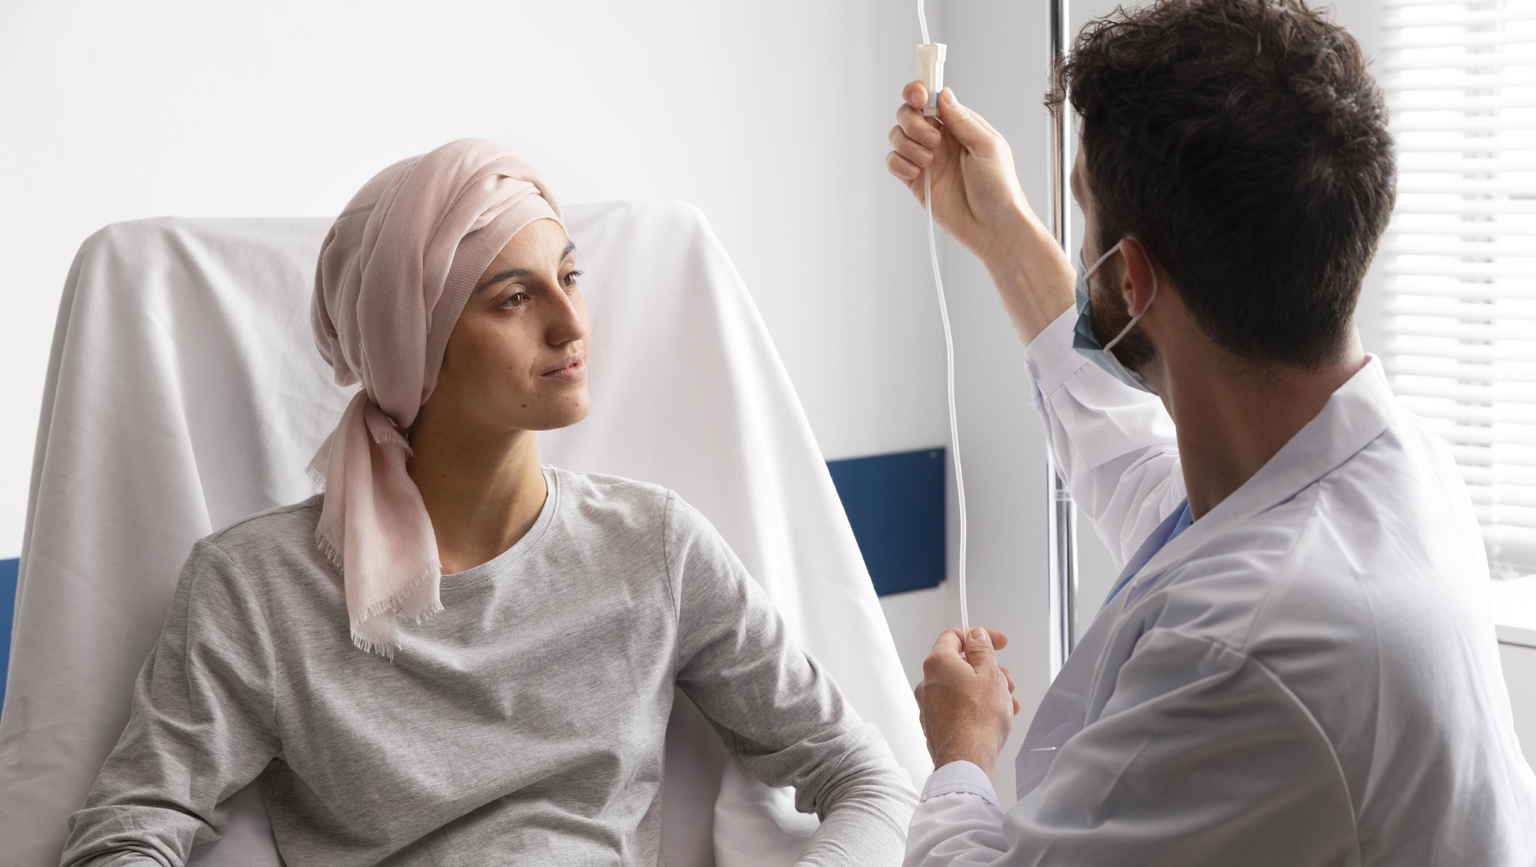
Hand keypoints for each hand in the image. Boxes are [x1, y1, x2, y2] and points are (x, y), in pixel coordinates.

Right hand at [886, 83, 1076, 340]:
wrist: (992, 226)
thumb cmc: (999, 188)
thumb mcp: (988, 145)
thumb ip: (962, 119)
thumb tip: (943, 95)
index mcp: (959, 125)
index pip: (931, 98)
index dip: (919, 91)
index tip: (918, 96)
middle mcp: (940, 139)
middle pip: (908, 113)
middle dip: (912, 121)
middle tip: (933, 139)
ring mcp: (926, 159)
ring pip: (898, 136)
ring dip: (908, 144)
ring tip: (928, 160)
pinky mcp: (915, 180)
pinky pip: (894, 162)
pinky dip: (899, 163)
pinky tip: (916, 172)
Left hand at [913, 626, 1020, 778]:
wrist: (966, 760)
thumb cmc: (978, 719)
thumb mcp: (990, 674)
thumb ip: (982, 650)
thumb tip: (976, 636)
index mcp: (938, 663)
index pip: (953, 636)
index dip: (978, 635)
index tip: (998, 642)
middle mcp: (927, 683)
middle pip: (959, 664)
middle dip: (987, 668)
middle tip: (1006, 678)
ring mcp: (929, 706)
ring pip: (960, 688)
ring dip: (985, 689)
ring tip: (1008, 701)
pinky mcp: (934, 726)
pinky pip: (957, 708)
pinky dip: (976, 706)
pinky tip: (995, 717)